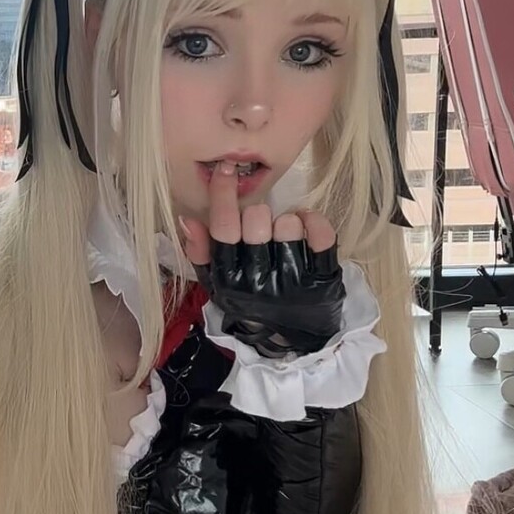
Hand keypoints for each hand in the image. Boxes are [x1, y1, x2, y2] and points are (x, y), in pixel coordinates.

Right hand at [180, 162, 344, 358]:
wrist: (291, 344)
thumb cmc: (250, 303)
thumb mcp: (217, 284)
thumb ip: (200, 252)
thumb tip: (188, 219)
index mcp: (230, 279)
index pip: (223, 229)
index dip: (223, 194)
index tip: (226, 169)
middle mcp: (260, 281)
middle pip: (257, 222)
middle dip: (258, 213)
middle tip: (260, 224)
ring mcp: (294, 281)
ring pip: (289, 225)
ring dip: (286, 222)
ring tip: (285, 236)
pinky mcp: (324, 279)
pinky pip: (322, 235)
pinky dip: (314, 221)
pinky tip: (307, 226)